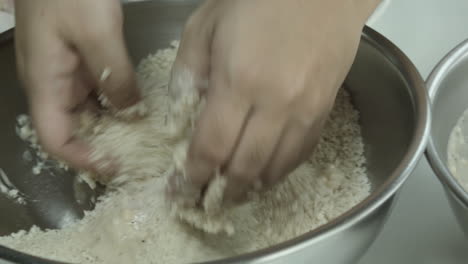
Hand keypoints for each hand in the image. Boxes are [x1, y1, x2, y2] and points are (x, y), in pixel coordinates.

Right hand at [15, 0, 139, 172]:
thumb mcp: (96, 32)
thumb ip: (114, 75)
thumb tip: (132, 111)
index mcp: (45, 83)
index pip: (54, 138)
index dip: (81, 159)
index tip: (114, 167)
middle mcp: (52, 84)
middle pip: (72, 130)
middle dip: (101, 147)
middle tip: (137, 157)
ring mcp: (66, 73)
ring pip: (86, 113)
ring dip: (111, 127)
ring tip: (143, 139)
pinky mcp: (80, 61)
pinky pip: (96, 93)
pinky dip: (114, 105)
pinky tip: (137, 109)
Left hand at [168, 0, 379, 203]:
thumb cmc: (259, 0)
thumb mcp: (205, 25)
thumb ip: (188, 73)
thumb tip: (182, 117)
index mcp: (239, 81)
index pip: (211, 147)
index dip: (193, 177)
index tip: (181, 193)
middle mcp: (275, 104)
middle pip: (244, 167)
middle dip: (220, 193)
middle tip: (205, 203)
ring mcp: (304, 110)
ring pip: (275, 168)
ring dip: (250, 188)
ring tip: (231, 196)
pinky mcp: (324, 110)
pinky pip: (300, 154)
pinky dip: (279, 172)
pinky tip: (264, 175)